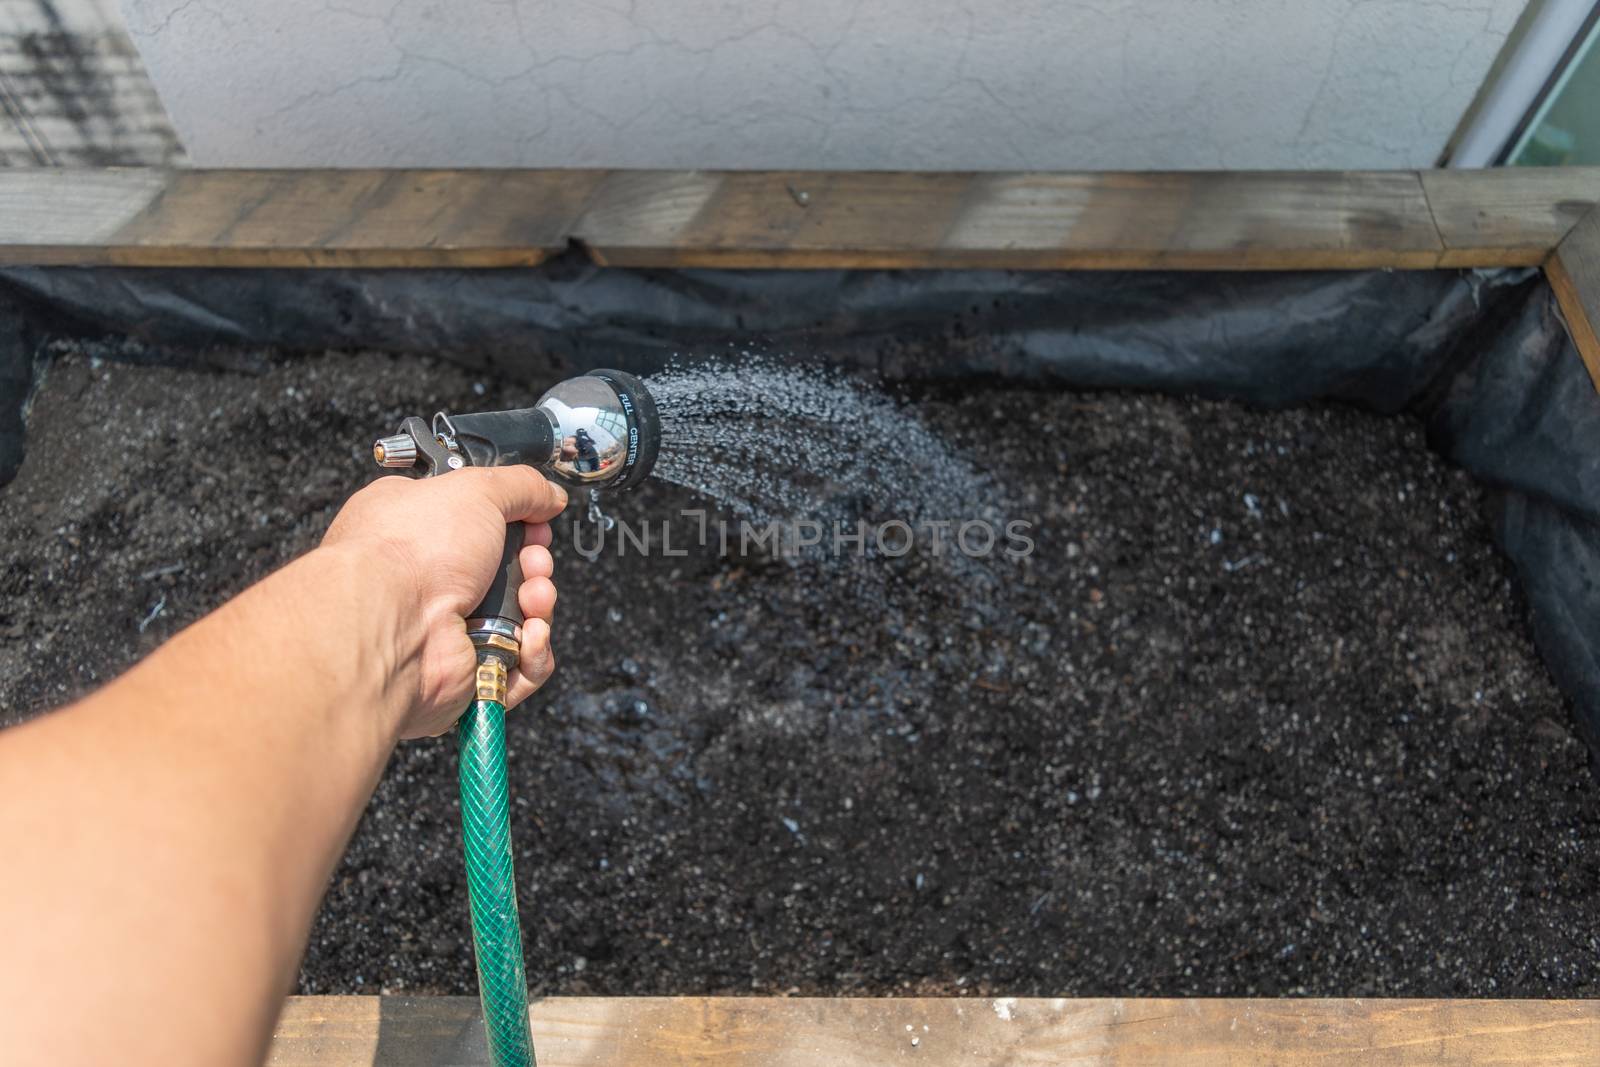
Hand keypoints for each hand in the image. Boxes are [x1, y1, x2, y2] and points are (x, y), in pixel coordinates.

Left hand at [322, 466, 568, 737]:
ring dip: (538, 606)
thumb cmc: (412, 551)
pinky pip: (521, 664)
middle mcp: (430, 577)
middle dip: (534, 565)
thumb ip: (522, 486)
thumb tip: (549, 496)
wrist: (392, 623)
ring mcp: (449, 626)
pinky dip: (533, 652)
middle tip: (533, 560)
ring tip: (532, 598)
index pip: (481, 522)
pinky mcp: (468, 667)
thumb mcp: (476, 489)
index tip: (535, 521)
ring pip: (521, 617)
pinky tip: (526, 636)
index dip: (518, 522)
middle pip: (510, 571)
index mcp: (420, 527)